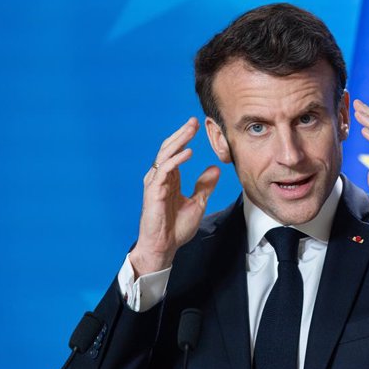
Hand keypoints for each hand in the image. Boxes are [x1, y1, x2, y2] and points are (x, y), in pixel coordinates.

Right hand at [129, 118, 219, 276]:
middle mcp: (160, 178)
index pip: (176, 152)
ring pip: (164, 156)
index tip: (197, 126)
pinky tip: (187, 153)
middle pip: (169, 149)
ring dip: (178, 142)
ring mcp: (155, 184)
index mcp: (169, 179)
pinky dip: (176, 160)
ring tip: (190, 131)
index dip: (185, 138)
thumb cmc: (176, 228)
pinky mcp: (153, 192)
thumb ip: (204, 185)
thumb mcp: (197, 203)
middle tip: (194, 122)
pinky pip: (164, 171)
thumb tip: (215, 168)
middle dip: (181, 134)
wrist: (164, 247)